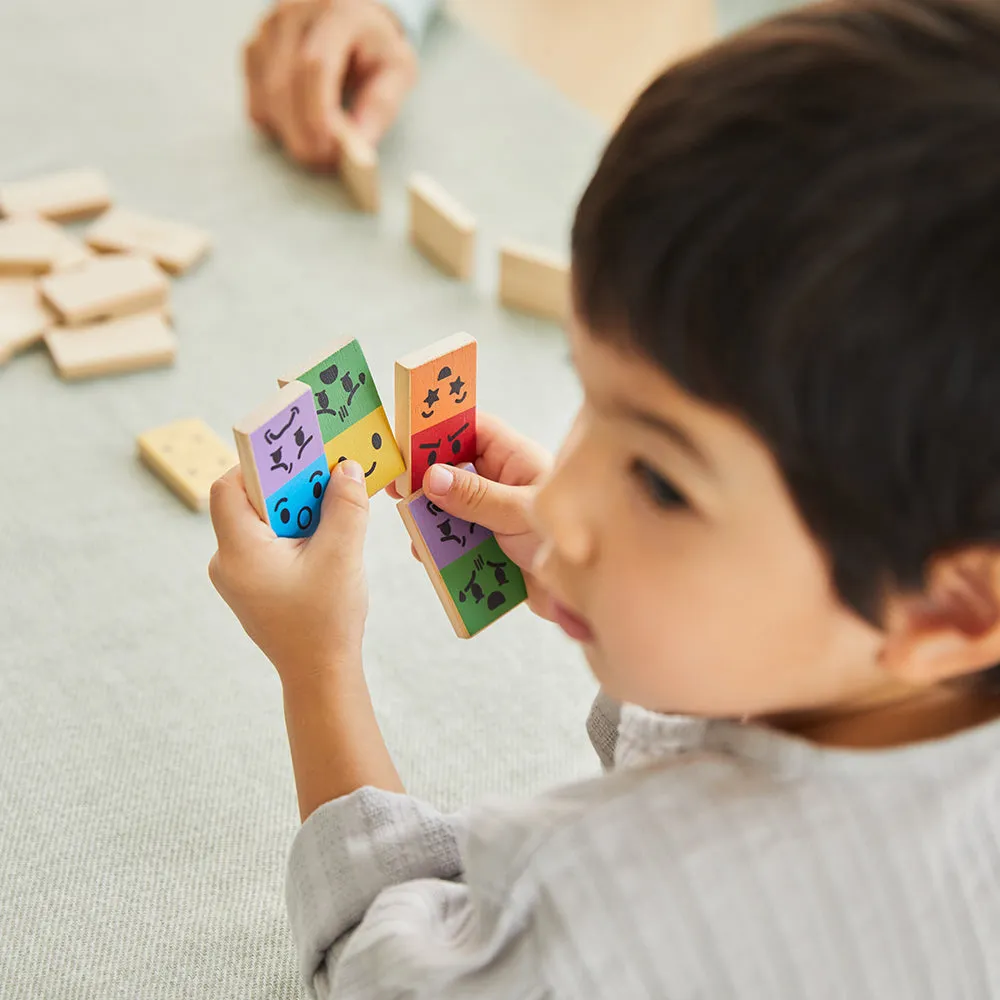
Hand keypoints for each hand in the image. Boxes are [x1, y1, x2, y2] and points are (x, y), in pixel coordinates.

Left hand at [209, 461, 369, 684]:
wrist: (320, 676)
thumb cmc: (326, 621)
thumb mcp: (342, 556)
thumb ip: (345, 506)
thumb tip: (346, 467)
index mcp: (238, 552)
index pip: (228, 488)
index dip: (257, 464)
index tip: (294, 453)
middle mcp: (227, 561)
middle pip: (247, 502)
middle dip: (286, 484)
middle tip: (322, 473)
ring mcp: (238, 576)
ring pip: (260, 522)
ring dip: (295, 508)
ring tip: (331, 505)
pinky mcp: (253, 585)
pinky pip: (267, 543)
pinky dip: (294, 531)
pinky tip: (326, 535)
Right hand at [244, 0, 417, 168]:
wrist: (355, 15)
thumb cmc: (378, 46)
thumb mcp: (397, 71)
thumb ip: (380, 106)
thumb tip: (357, 150)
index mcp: (337, 12)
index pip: (314, 66)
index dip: (318, 115)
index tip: (330, 152)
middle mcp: (294, 13)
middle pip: (284, 84)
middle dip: (302, 135)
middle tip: (325, 163)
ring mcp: (268, 29)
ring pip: (267, 96)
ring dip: (290, 135)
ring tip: (320, 148)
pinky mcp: (254, 49)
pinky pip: (257, 101)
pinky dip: (277, 126)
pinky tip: (301, 126)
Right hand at [387, 413, 559, 620]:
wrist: (592, 593)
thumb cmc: (571, 539)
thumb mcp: (519, 512)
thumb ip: (476, 496)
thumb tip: (432, 476)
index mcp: (514, 459)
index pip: (470, 429)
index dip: (437, 429)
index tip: (406, 438)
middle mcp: (503, 483)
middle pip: (453, 469)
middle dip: (425, 480)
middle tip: (397, 489)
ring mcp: (496, 516)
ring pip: (451, 509)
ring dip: (432, 520)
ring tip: (415, 530)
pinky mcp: (492, 548)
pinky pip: (458, 543)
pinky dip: (443, 550)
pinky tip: (429, 557)